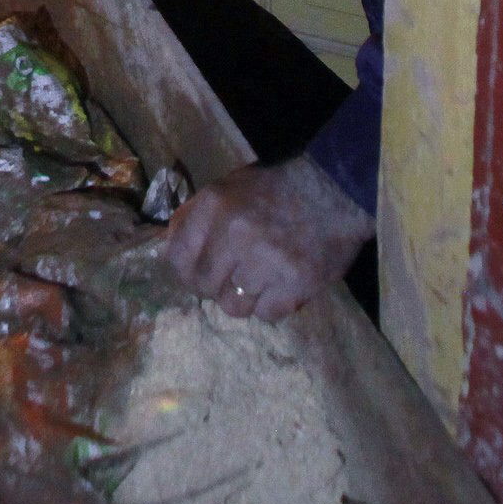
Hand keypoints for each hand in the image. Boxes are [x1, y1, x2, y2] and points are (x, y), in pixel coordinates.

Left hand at [162, 157, 372, 321]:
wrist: (334, 191)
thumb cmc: (275, 189)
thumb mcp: (227, 188)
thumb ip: (196, 217)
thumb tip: (168, 248)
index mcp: (214, 206)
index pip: (178, 257)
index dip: (184, 272)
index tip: (196, 275)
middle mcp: (235, 234)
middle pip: (204, 286)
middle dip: (214, 287)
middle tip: (232, 279)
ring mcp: (266, 261)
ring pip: (234, 307)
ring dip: (243, 300)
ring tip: (259, 281)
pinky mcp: (296, 284)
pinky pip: (266, 314)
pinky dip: (271, 305)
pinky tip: (280, 286)